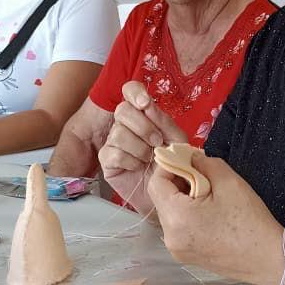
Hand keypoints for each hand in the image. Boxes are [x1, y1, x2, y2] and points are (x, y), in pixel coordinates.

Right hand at [98, 82, 185, 213]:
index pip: (130, 91)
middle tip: (157, 143)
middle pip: (122, 110)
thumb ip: (164, 122)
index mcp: (143, 115)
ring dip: (139, 148)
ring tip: (149, 159)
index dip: (135, 93)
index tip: (145, 104)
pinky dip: (131, 161)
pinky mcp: (107, 160)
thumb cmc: (173, 166)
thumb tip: (148, 105)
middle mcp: (126, 125)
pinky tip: (138, 167)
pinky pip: (114, 153)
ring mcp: (114, 142)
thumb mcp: (177, 141)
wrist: (169, 193)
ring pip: (118, 133)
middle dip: (144, 127)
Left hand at [148, 153, 281, 284]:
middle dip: (177, 182)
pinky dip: (188, 214)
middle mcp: (170, 237)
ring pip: (169, 213)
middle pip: (161, 199)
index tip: (187, 159)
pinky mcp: (186, 256)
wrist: (269, 258)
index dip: (168, 166)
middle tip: (203, 175)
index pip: (156, 184)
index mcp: (177, 217)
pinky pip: (178, 227)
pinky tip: (210, 213)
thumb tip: (190, 157)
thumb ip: (205, 163)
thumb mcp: (230, 182)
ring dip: (183, 198)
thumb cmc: (251, 221)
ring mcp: (177, 249)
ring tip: (209, 195)